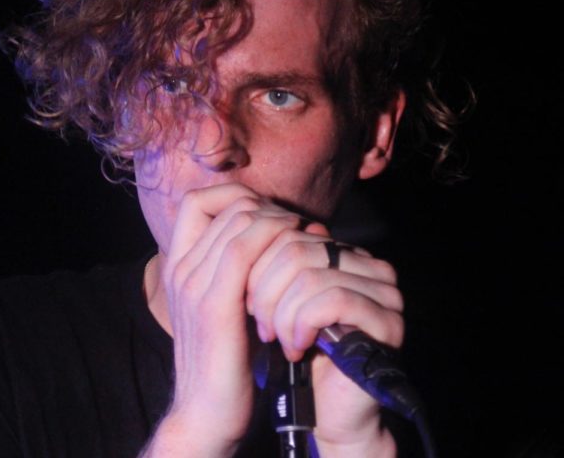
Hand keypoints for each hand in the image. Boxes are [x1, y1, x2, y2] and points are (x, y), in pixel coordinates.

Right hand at [143, 183, 402, 457]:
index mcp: (178, 267)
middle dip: (269, 208)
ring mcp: (193, 285)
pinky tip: (295, 253)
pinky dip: (273, 241)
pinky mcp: (213, 306)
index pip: (197, 202)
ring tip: (301, 240)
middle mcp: (180, 269)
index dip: (235, 196)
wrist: (205, 413)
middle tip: (296, 229)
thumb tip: (281, 231)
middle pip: (227, 206)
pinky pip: (242, 251)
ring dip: (279, 222)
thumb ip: (238, 271)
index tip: (267, 216)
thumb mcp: (226, 306)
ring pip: (239, 221)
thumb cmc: (227, 361)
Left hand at [245, 226, 402, 454]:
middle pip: (294, 249)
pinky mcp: (387, 320)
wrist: (320, 409)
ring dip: (282, 313)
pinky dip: (303, 323)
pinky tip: (297, 345)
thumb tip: (253, 223)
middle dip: (265, 291)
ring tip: (279, 339)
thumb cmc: (292, 351)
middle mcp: (368, 264)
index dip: (255, 266)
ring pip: (309, 275)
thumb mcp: (272, 300)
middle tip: (261, 326)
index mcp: (342, 253)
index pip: (286, 233)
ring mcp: (383, 291)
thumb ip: (267, 262)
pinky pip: (332, 300)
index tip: (246, 302)